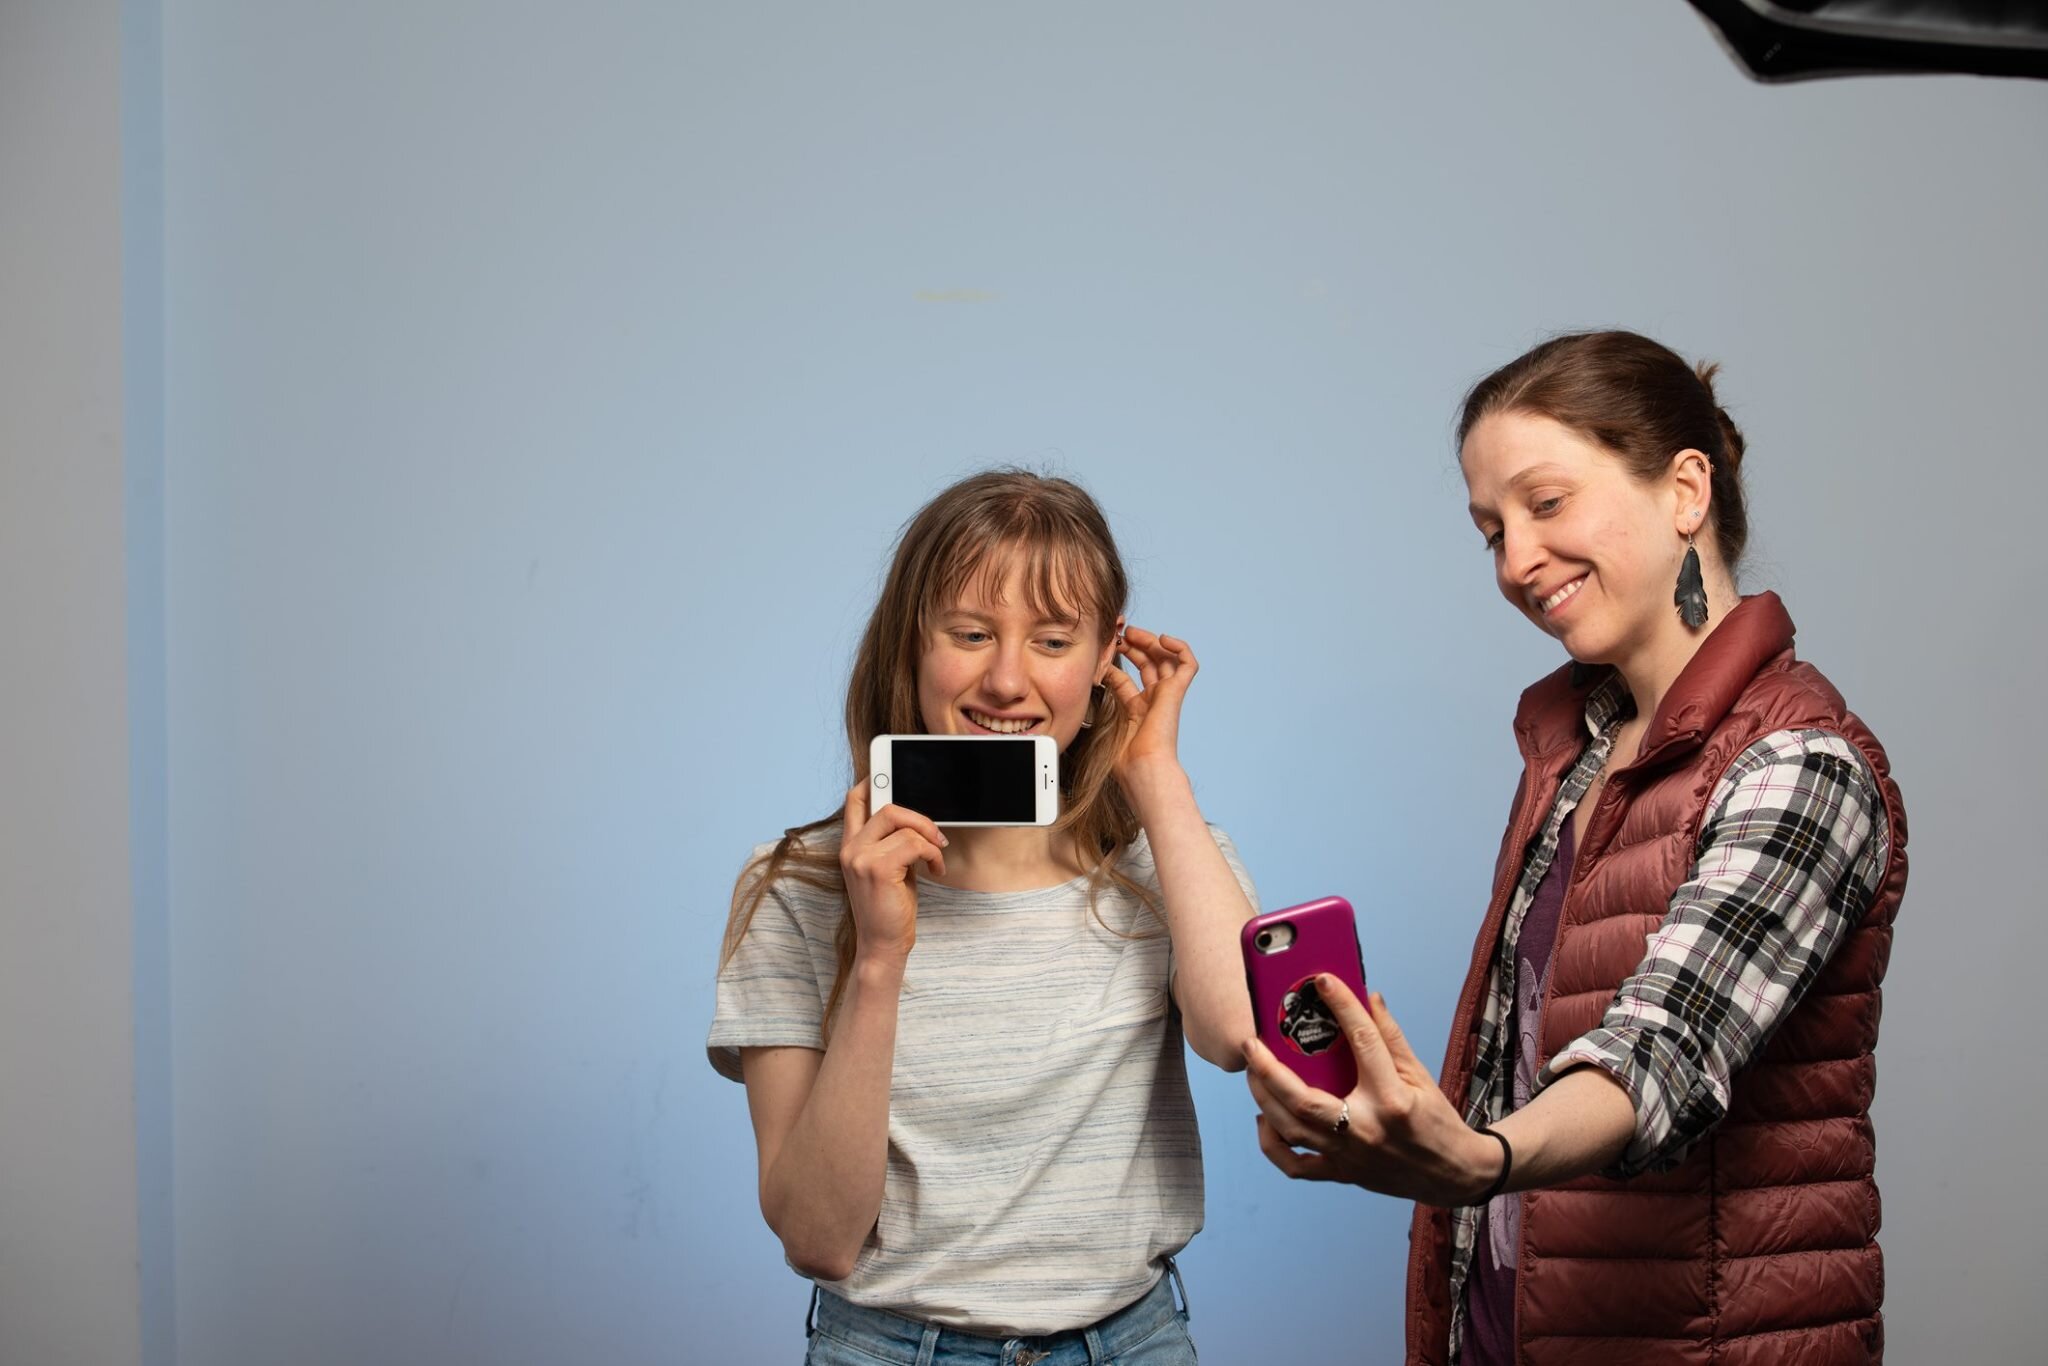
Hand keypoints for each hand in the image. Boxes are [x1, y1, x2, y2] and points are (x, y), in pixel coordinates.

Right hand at [838, 782, 947, 966]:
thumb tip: (917, 819)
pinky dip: (932, 853)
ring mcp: (860, 858)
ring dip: (930, 840)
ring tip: (936, 858)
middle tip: (935, 834)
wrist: (883, 946)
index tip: (892, 777)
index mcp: (850, 846)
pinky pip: (914, 843)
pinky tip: (935, 869)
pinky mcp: (877, 868)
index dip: (873, 782)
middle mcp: (850, 849)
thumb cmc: (890, 909)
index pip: (854, 800)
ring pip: (903, 823)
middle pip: (884, 805)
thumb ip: (894, 842)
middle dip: (918, 816)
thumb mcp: (890, 868)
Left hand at [1099, 625, 1196, 792]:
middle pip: (1147, 664)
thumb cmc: (1125, 757)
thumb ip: (1101, 698)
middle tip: (1119, 634)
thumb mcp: (1105, 720)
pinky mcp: (1177, 692)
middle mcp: (1154, 701)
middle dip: (1133, 645)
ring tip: (1133, 633)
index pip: (1127, 679)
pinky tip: (1164, 640)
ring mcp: (1167, 695)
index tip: (1102, 650)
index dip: (1115, 662)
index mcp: (1137, 710)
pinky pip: (1188, 664)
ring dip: (1150, 641)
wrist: (1143, 768)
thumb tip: (1093, 676)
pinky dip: (1180, 648)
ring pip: (1165, 659)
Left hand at [1242, 975, 1500, 1206]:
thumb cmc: (1436, 1121)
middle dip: (1269, 1070)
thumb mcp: (1420, 1075)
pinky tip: (1265, 1119)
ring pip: (1291, 1131)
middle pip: (1303, 1100)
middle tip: (1251, 1044)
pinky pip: (1295, 1166)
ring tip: (1253, 1074)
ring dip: (1264, 1100)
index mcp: (1392, 1099)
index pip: (1363, 1043)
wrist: (1453, 1173)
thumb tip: (1369, 996)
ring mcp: (1349, 1156)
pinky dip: (1272, 1144)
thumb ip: (1391, 1036)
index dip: (1342, 1006)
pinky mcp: (1341, 1173)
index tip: (1323, 981)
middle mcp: (1365, 1129)